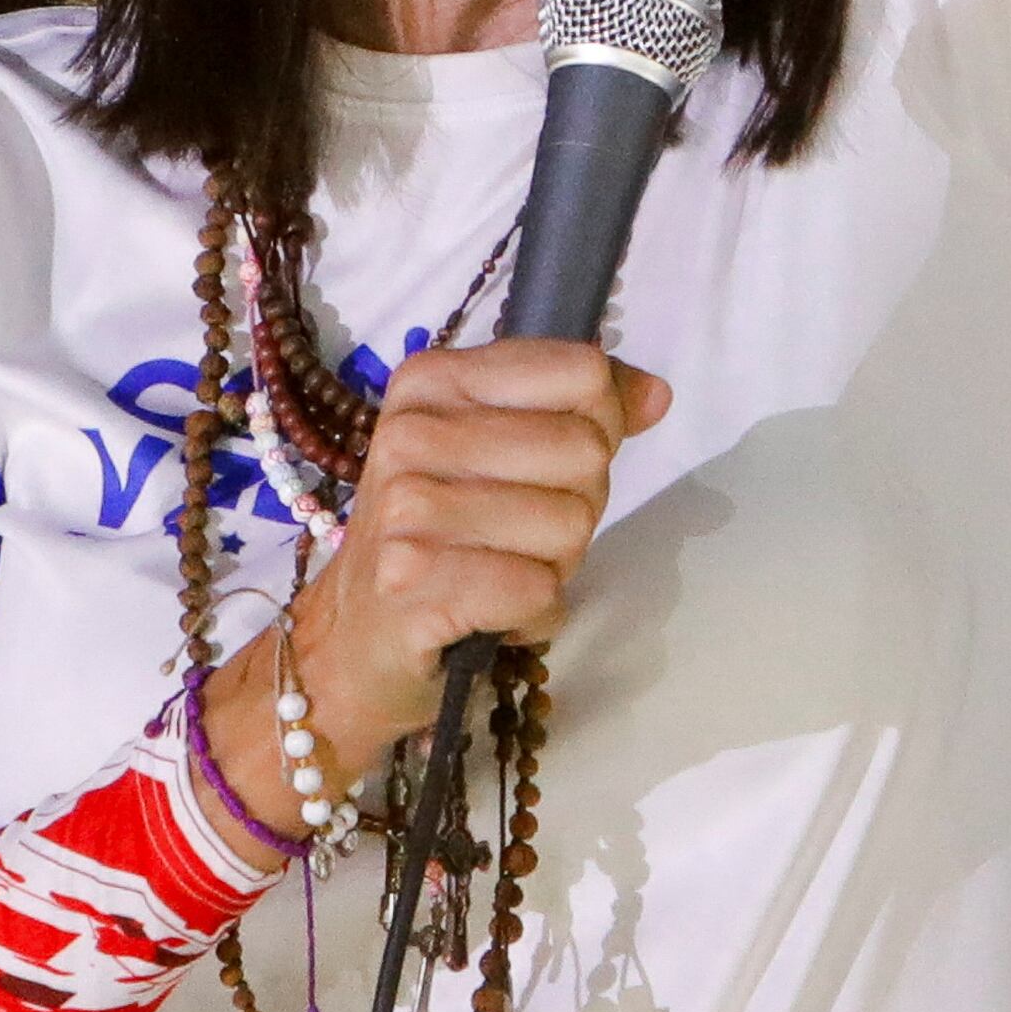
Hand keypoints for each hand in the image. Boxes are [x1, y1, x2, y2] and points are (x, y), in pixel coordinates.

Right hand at [284, 339, 671, 762]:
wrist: (355, 640)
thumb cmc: (442, 536)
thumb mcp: (500, 450)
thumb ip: (583, 410)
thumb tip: (655, 394)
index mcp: (434, 381)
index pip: (584, 371)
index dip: (600, 424)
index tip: (554, 464)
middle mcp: (411, 434)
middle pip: (586, 450)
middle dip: (578, 504)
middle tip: (520, 534)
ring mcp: (407, 512)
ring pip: (570, 523)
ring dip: (556, 565)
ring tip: (502, 571)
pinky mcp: (413, 586)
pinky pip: (538, 588)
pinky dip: (535, 613)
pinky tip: (493, 614)